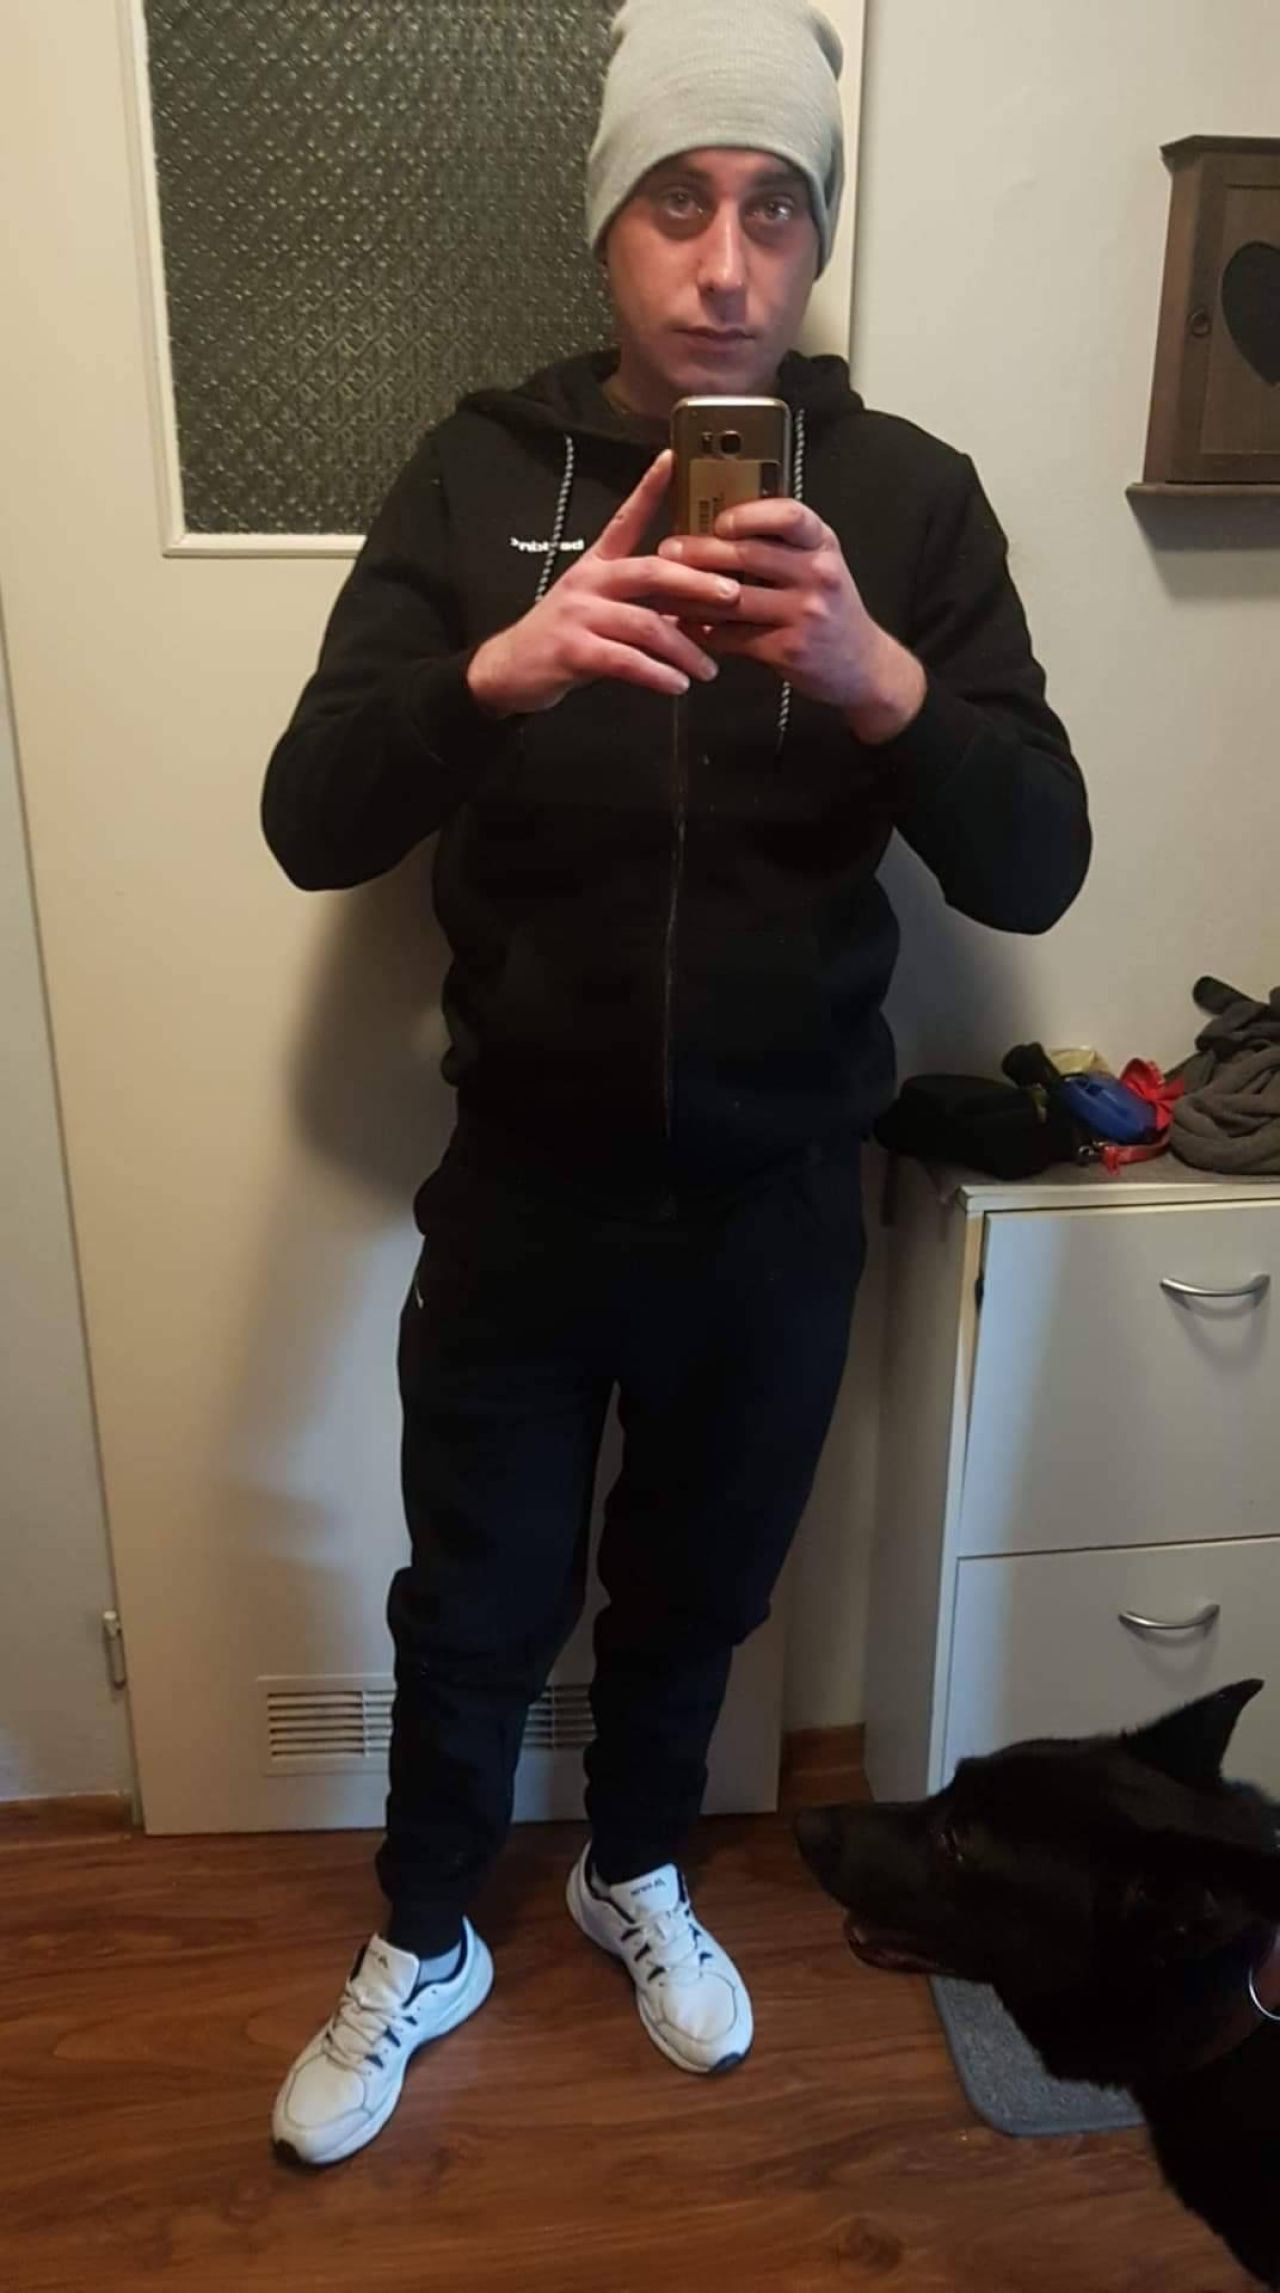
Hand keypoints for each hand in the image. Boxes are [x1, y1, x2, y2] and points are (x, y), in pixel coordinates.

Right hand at [467, 451, 741, 716]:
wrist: (510, 668)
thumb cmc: (564, 636)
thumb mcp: (597, 605)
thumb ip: (641, 601)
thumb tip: (695, 606)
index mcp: (597, 565)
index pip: (625, 519)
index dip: (648, 488)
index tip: (672, 458)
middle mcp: (589, 582)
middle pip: (651, 572)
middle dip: (696, 583)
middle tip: (733, 595)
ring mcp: (578, 615)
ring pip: (645, 624)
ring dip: (683, 648)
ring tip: (708, 668)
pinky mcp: (572, 651)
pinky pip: (625, 661)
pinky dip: (656, 675)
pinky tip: (677, 685)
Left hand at [658, 499, 926, 744]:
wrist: (864, 666)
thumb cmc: (831, 608)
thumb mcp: (820, 565)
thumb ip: (782, 546)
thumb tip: (717, 526)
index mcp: (822, 543)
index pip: (789, 514)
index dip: (749, 514)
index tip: (718, 520)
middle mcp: (818, 573)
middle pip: (749, 555)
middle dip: (700, 551)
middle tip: (666, 549)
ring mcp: (805, 613)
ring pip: (734, 599)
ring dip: (692, 596)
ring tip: (663, 592)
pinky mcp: (790, 649)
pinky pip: (735, 637)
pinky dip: (706, 632)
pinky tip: (687, 626)